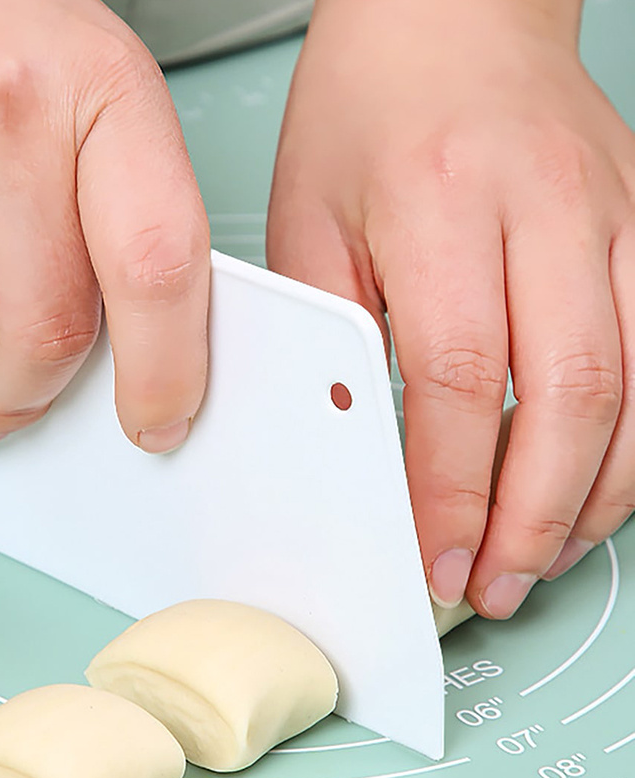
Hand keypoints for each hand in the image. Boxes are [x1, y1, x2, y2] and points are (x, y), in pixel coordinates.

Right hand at [0, 0, 209, 451]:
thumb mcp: (71, 85)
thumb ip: (107, 211)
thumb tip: (115, 356)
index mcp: (101, 91)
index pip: (159, 266)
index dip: (166, 370)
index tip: (156, 423)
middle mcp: (6, 121)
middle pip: (48, 337)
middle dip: (28, 390)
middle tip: (11, 391)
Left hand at [267, 0, 634, 617]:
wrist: (445, 15)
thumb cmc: (365, 113)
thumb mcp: (310, 224)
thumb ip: (335, 336)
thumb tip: (358, 448)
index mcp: (442, 205)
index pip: (460, 382)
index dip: (452, 490)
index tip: (433, 558)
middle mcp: (548, 209)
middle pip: (570, 395)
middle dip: (534, 516)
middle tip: (495, 584)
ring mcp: (616, 214)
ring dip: (597, 494)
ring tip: (543, 558)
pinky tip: (599, 487)